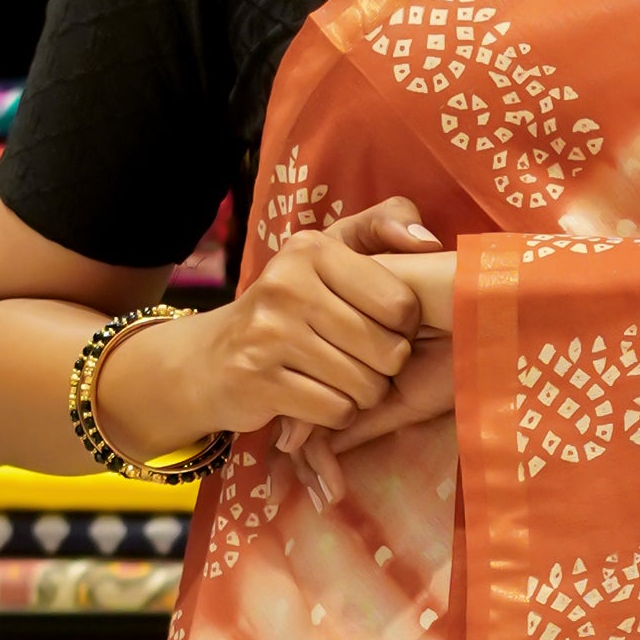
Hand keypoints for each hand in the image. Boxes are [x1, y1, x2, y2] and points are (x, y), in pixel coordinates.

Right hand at [196, 198, 438, 437]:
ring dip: (363, 393)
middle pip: (388, 351)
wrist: (210, 358)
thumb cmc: (290, 305)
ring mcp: (268, 334)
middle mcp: (287, 285)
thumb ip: (382, 226)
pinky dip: (337, 413)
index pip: (401, 303)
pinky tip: (316, 398)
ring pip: (365, 386)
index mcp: (312, 249)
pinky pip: (337, 411)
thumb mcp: (330, 253)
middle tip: (361, 360)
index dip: (406, 327)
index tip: (384, 326)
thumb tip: (430, 242)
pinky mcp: (258, 380)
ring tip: (339, 378)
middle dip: (386, 367)